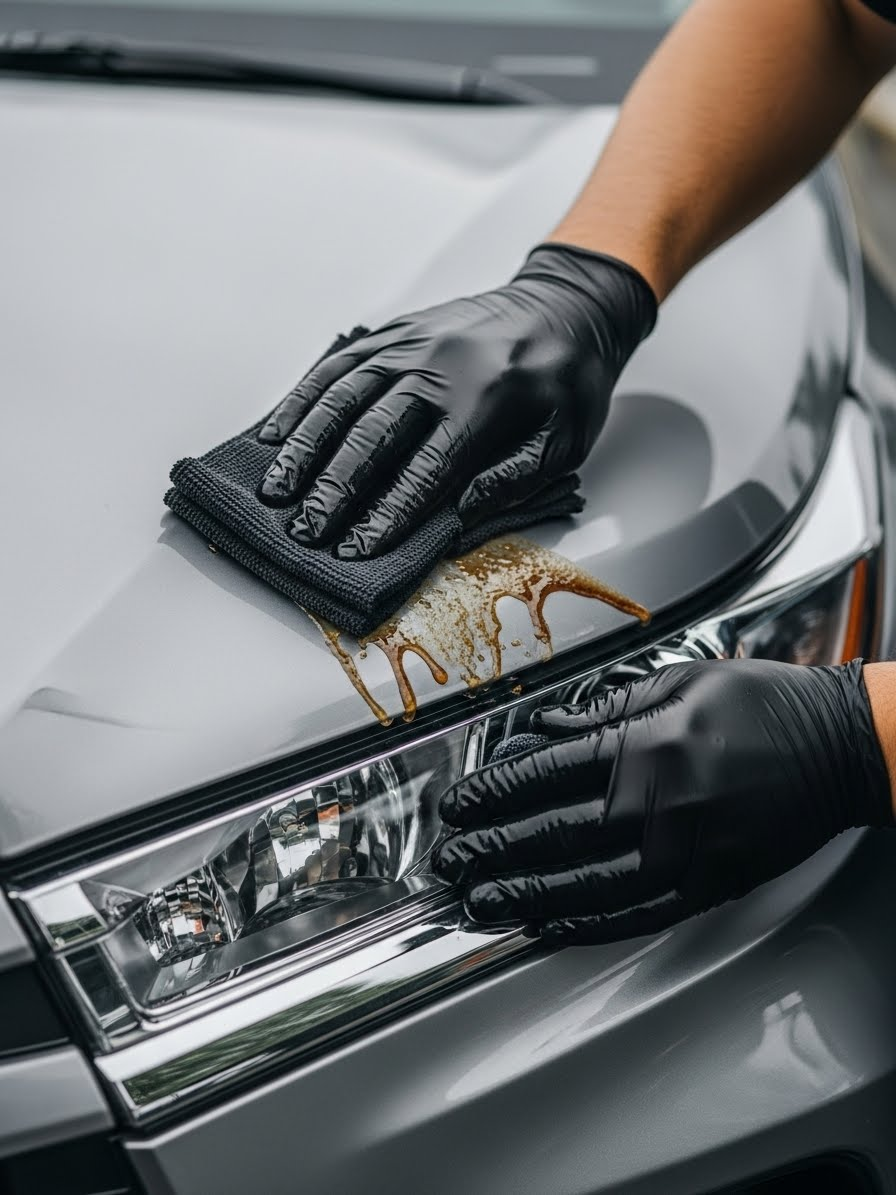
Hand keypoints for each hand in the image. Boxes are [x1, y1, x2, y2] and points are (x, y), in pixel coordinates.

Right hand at [256, 244, 655, 558]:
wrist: (567, 302)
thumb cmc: (569, 380)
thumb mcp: (569, 438)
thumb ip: (517, 477)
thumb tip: (459, 511)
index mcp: (488, 399)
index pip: (426, 468)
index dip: (389, 513)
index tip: (359, 548)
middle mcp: (440, 366)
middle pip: (374, 434)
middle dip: (335, 489)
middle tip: (307, 530)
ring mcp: (410, 343)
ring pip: (344, 396)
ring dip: (306, 446)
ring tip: (278, 489)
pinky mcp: (394, 332)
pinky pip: (339, 364)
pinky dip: (304, 398)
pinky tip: (278, 432)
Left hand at [433, 659, 893, 944]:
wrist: (842, 749)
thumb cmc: (765, 707)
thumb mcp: (682, 682)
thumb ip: (608, 708)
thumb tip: (547, 726)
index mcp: (644, 748)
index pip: (544, 777)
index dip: (492, 795)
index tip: (458, 807)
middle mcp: (656, 808)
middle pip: (551, 837)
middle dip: (490, 851)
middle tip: (450, 864)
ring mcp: (682, 856)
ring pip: (582, 887)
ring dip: (522, 896)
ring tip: (480, 903)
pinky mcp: (707, 887)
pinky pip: (634, 916)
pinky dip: (585, 926)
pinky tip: (550, 928)